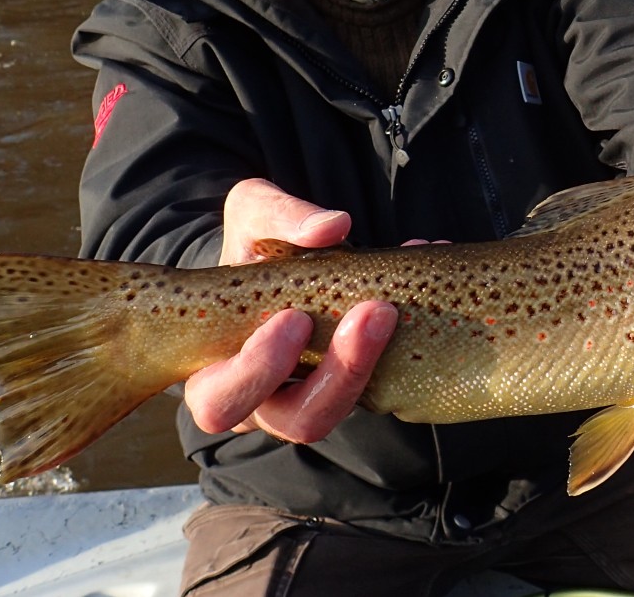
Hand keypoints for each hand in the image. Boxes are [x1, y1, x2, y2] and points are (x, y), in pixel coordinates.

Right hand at [184, 179, 397, 441]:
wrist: (279, 259)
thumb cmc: (251, 244)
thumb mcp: (250, 213)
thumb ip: (278, 215)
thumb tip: (332, 227)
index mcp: (214, 371)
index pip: (220, 402)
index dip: (259, 370)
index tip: (295, 318)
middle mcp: (261, 401)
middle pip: (298, 421)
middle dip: (339, 372)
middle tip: (370, 314)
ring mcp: (312, 398)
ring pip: (345, 412)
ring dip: (372, 363)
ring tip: (392, 307)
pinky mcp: (355, 385)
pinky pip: (382, 383)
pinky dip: (405, 338)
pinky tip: (420, 274)